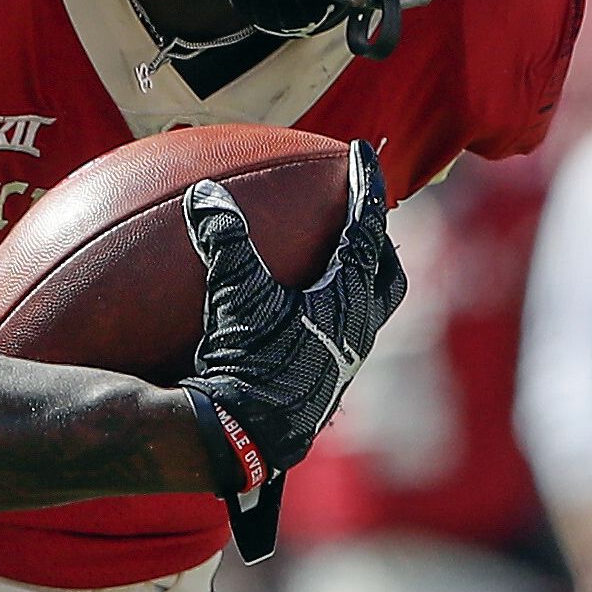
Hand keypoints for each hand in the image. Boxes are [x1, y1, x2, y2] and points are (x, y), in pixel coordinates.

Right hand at [183, 141, 405, 549]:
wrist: (244, 438)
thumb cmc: (248, 364)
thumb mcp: (235, 295)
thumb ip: (224, 240)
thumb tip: (204, 193)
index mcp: (349, 301)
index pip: (368, 230)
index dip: (366, 187)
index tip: (366, 153)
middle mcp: (358, 333)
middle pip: (387, 279)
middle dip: (382, 246)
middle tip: (366, 222)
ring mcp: (342, 365)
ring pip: (366, 316)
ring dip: (356, 288)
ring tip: (334, 271)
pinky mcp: (320, 390)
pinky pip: (334, 343)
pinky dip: (322, 321)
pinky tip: (289, 324)